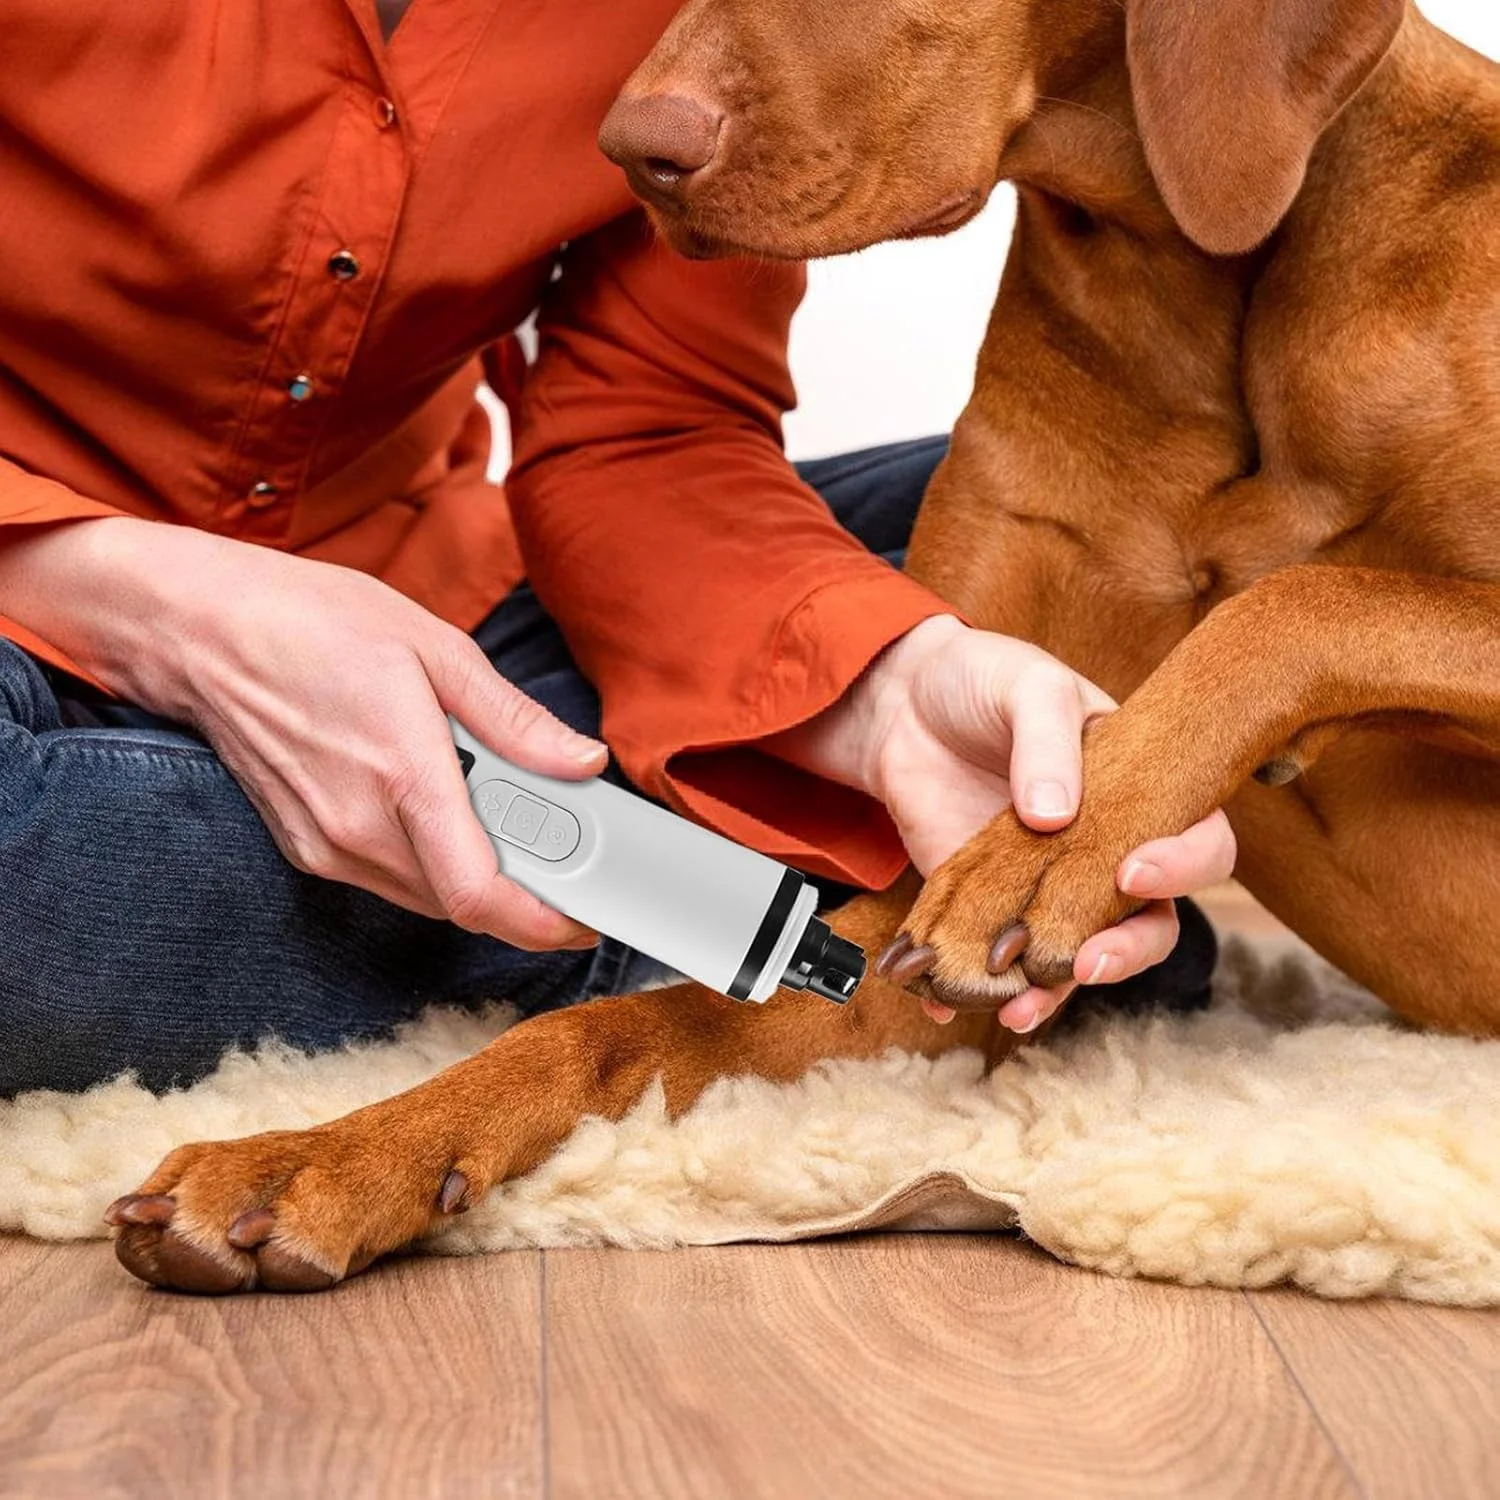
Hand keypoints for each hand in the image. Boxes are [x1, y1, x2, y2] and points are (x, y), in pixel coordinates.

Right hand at [0, 518, 606, 948]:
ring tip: (498, 813)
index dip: (540, 923)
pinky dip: (431, 862)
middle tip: (557, 844)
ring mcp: (327, 848)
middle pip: (463, 902)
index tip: (581, 918)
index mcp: (403, 778)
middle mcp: (359, 830)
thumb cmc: (314, 623)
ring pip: (428, 897)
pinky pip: (390, 880)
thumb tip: (583, 763)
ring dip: (475, 874)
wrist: (201, 632)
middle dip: (522, 887)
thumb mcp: (436, 649)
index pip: (479, 894)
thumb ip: (515, 721)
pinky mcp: (306, 850)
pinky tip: (439, 810)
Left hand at [768, 615, 1236, 1025]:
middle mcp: (1109, 848)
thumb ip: (1047, 740)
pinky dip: (973, 989)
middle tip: (1083, 963)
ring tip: (1014, 1008)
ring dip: (1053, 992)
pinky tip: (940, 1001)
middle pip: (1150, 921)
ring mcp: (1050, 885)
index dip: (1183, 865)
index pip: (1199, 840)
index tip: (1133, 873)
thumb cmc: (986, 681)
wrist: (906, 706)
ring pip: (1077, 955)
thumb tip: (1054, 815)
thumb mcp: (1026, 686)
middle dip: (1126, 953)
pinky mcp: (992, 906)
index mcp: (1143, 788)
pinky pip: (998, 959)